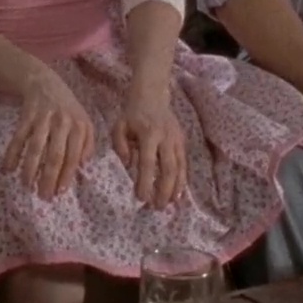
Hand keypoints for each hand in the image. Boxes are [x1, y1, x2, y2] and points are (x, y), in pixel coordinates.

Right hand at [1, 68, 95, 199]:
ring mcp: (43, 119)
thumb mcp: (83, 121)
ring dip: (30, 169)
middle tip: (43, 197)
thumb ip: (87, 143)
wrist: (44, 82)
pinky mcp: (26, 116)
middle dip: (48, 178)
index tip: (60, 192)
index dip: (66, 175)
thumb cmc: (67, 108)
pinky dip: (12, 154)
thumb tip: (82, 166)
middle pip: (54, 155)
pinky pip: (18, 138)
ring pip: (35, 149)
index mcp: (79, 126)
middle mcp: (62, 122)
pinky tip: (7, 169)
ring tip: (26, 186)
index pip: (73, 156)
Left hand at [114, 89, 186, 208]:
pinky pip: (184, 164)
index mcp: (148, 134)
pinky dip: (182, 180)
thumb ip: (120, 145)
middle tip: (157, 207)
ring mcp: (176, 140)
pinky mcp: (182, 142)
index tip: (141, 198)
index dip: (145, 182)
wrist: (152, 95)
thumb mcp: (119, 126)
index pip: (147, 163)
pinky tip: (177, 194)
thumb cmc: (132, 114)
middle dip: (164, 190)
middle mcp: (165, 138)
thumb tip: (129, 165)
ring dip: (175, 188)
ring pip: (179, 168)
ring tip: (168, 204)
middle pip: (168, 168)